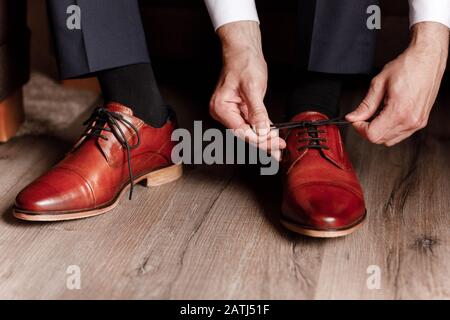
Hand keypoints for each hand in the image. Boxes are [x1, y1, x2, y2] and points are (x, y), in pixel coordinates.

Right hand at [210, 21, 285, 159]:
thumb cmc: (243, 63)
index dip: (259, 140)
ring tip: (278, 145)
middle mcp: (223, 112)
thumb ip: (257, 111)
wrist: (243, 50)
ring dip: (264, 138)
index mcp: (221, 107)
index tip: (274, 144)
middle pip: (244, 134)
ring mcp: (230, 112)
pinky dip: (262, 129)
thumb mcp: (253, 87)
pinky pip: (251, 123)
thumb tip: (263, 130)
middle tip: (278, 150)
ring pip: (249, 131)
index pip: (241, 131)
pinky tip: (272, 136)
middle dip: (263, 142)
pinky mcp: (239, 109)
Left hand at [346, 22, 448, 145]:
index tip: (356, 119)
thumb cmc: (407, 66)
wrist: (427, 59)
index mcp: (400, 111)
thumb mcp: (379, 84)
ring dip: (378, 130)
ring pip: (389, 140)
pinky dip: (389, 129)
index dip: (360, 128)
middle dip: (367, 129)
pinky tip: (387, 114)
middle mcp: (411, 121)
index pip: (372, 134)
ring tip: (377, 112)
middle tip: (363, 115)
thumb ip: (365, 105)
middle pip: (380, 139)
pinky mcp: (421, 121)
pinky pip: (400, 134)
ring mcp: (417, 123)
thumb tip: (352, 117)